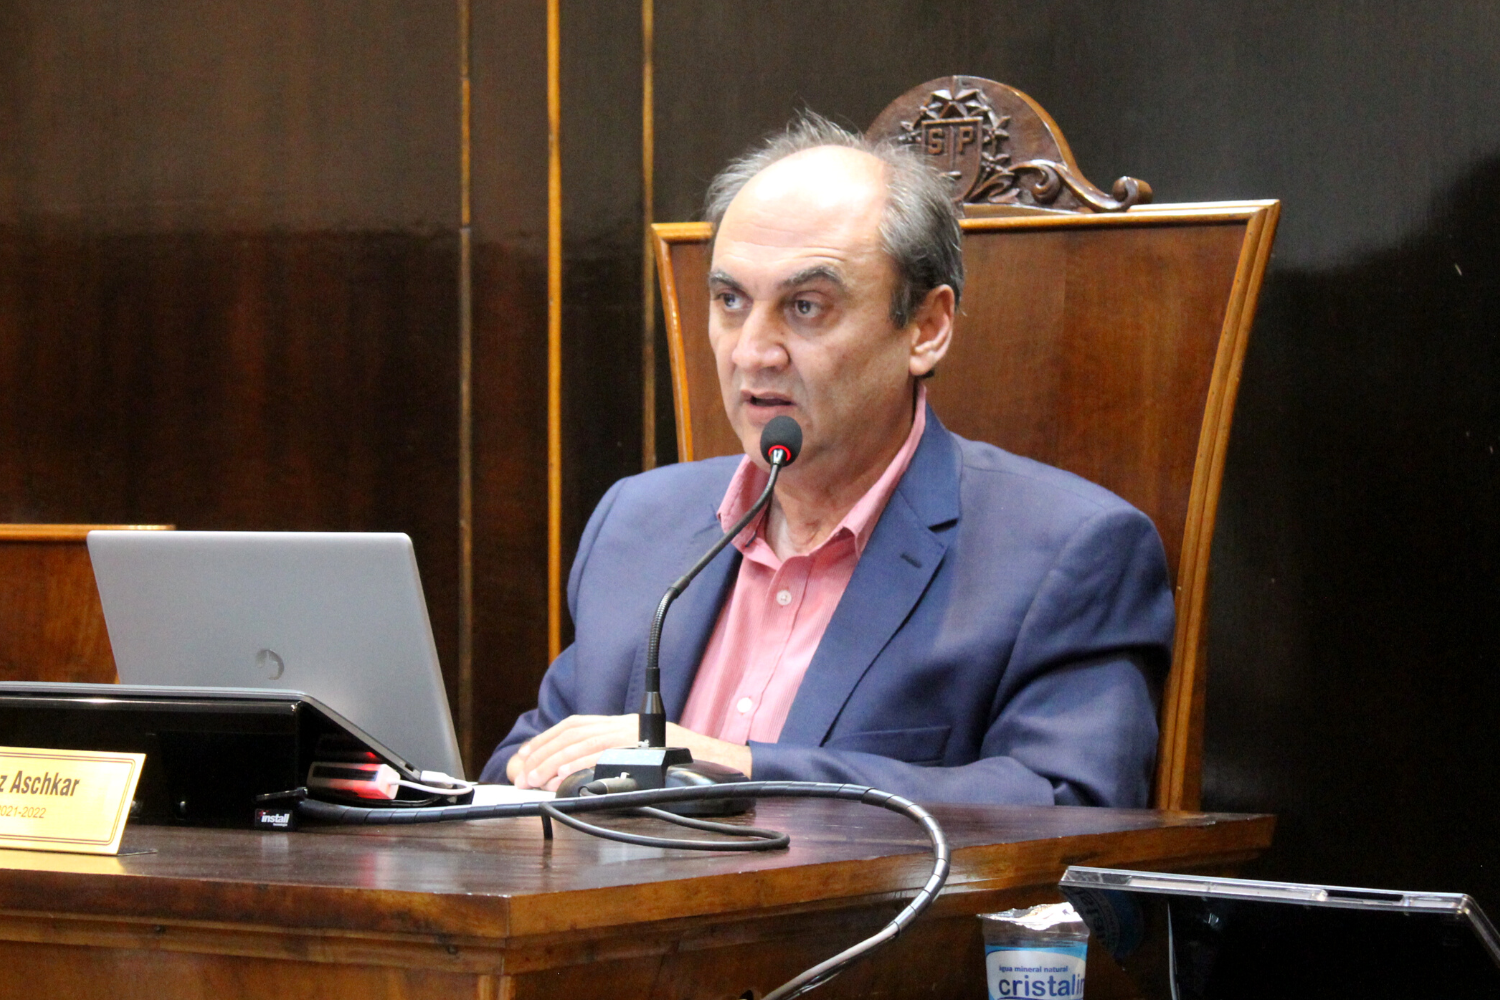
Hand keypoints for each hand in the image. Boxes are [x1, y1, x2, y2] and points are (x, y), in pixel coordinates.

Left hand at [506, 714, 752, 789]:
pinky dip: (578, 763)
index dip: (545, 739)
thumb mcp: (645, 758)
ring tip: (533, 779)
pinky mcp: (645, 746)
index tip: (524, 758)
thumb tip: (574, 777)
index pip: (574, 725)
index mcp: (624, 724)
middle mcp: (627, 724)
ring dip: (552, 760)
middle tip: (521, 776)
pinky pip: (604, 752)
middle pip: (572, 730)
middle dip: (541, 752)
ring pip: (583, 740)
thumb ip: (616, 760)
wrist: (723, 766)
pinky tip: (560, 776)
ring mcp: (637, 734)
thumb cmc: (684, 768)